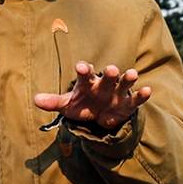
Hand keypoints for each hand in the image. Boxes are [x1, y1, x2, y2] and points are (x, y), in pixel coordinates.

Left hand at [33, 61, 151, 132]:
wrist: (100, 116)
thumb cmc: (83, 105)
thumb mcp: (68, 105)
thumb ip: (54, 102)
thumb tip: (35, 100)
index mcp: (87, 83)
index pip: (84, 74)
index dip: (83, 70)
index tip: (80, 67)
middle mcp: (103, 84)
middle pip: (106, 76)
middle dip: (109, 73)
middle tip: (110, 69)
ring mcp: (117, 93)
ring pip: (123, 83)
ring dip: (128, 79)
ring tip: (132, 74)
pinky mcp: (128, 104)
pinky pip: (136, 99)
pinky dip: (142, 95)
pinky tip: (148, 90)